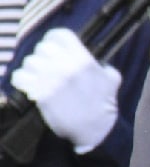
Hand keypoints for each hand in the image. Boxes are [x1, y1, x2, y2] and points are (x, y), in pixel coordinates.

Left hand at [10, 28, 119, 152]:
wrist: (96, 131)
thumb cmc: (104, 105)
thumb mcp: (112, 80)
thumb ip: (103, 67)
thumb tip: (98, 63)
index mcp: (83, 59)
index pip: (59, 35)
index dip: (54, 39)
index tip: (54, 47)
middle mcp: (66, 66)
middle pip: (42, 48)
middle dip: (43, 56)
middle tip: (46, 65)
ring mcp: (51, 80)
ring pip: (29, 62)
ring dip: (31, 68)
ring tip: (36, 76)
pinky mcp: (40, 94)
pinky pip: (20, 77)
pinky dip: (21, 80)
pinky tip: (27, 84)